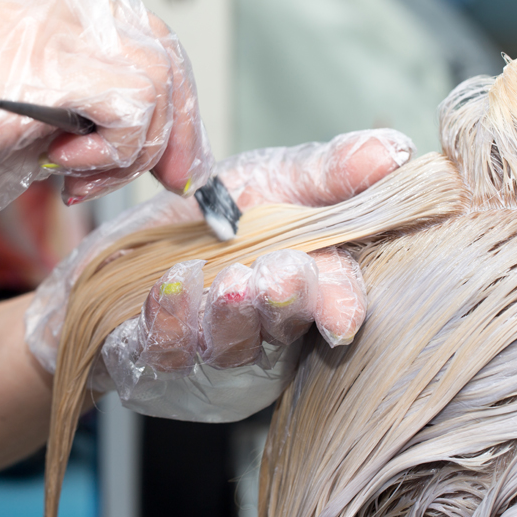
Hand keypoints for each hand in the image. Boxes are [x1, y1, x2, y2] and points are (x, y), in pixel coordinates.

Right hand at [0, 0, 211, 248]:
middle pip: (163, 51)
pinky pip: (132, 109)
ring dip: (131, 150)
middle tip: (170, 176)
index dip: (166, 95)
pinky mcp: (48, 64)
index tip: (167, 149)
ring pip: (156, 82)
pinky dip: (113, 153)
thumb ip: (54, 103)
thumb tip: (98, 138)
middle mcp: (55, 0)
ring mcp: (54, 25)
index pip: (138, 33)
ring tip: (78, 180)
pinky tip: (65, 171)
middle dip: (176, 125)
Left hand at [25, 129, 413, 420]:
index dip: (340, 304)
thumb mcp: (272, 180)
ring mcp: (211, 355)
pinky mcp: (156, 364)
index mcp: (306, 287)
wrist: (122, 254)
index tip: (342, 313)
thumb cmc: (214, 221)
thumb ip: (329, 172)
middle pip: (284, 327)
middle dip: (284, 303)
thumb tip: (394, 152)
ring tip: (228, 281)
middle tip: (278, 276)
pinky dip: (168, 320)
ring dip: (230, 315)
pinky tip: (169, 286)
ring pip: (228, 346)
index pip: (335, 301)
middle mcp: (265, 331)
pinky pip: (163, 351)